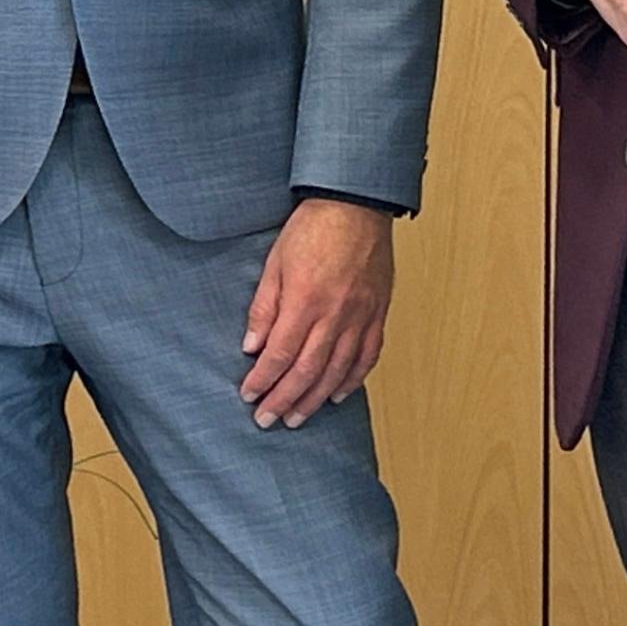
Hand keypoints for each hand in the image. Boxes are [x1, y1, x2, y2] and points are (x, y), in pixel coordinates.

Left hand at [238, 199, 393, 429]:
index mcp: (305, 301)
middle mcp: (335, 315)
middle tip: (267, 420)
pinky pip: (366, 357)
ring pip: (336, 372)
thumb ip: (264, 307)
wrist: (356, 205)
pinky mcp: (377, 314)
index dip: (263, 380)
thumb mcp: (275, 261)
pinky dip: (351, 381)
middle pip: (306, 371)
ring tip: (297, 418)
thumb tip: (252, 347)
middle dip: (284, 400)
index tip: (249, 396)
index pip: (279, 354)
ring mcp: (360, 317)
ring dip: (314, 399)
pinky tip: (337, 396)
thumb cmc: (313, 227)